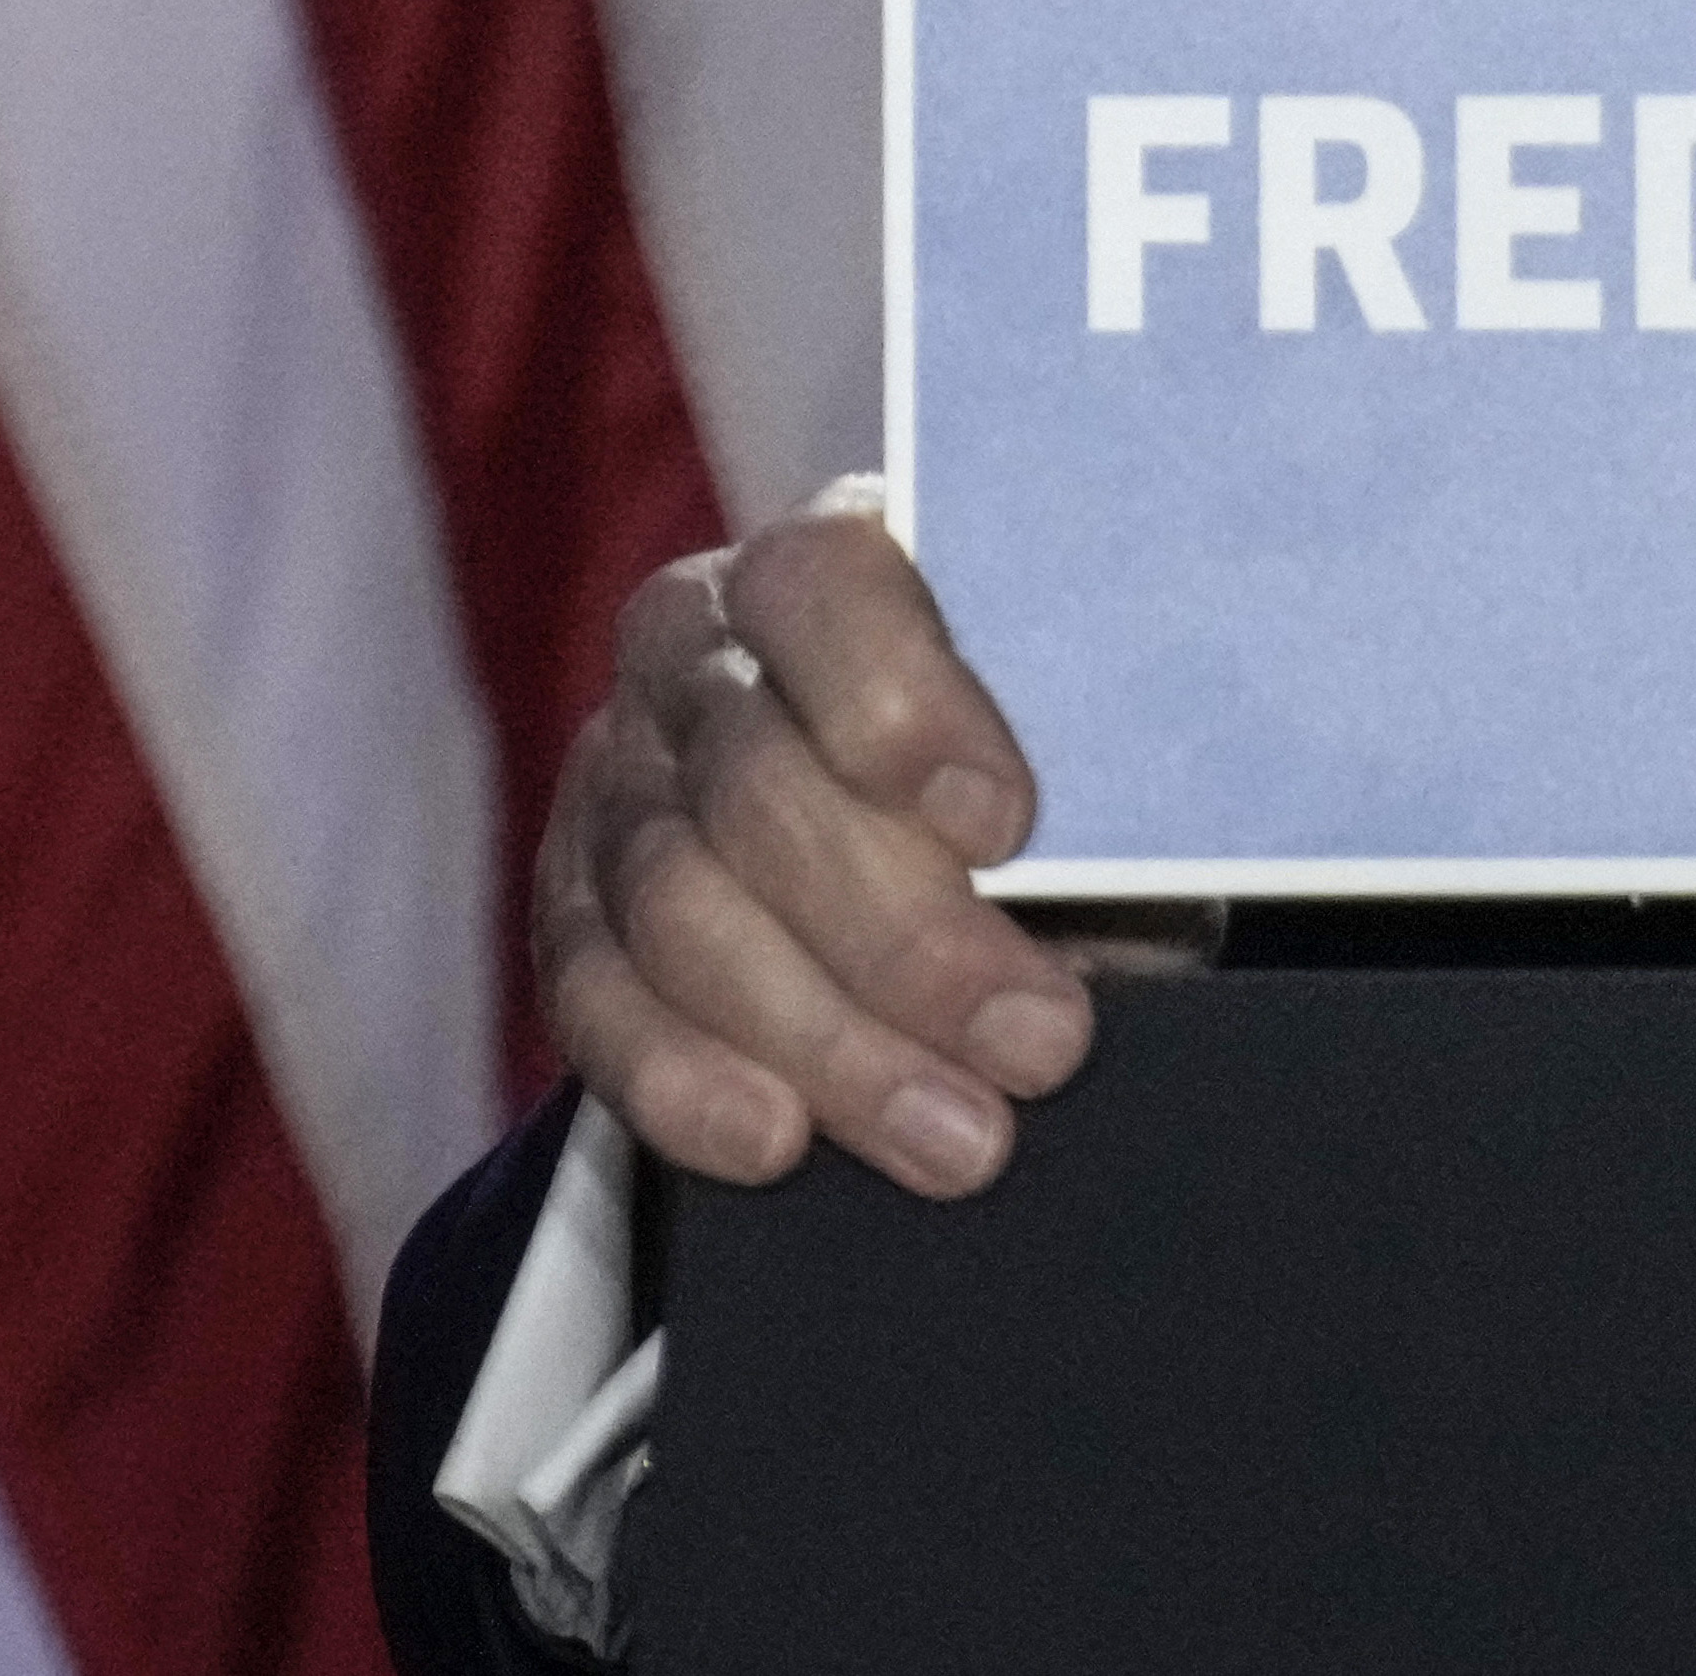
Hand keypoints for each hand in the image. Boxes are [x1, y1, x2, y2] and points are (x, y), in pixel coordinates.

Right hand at [537, 480, 1091, 1196]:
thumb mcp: (1066, 705)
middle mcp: (695, 649)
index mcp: (821, 554)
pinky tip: (776, 1141)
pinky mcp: (569, 898)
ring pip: (682, 910)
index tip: (1010, 823)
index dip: (904, 707)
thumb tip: (1125, 902)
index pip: (828, 595)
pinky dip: (681, 1078)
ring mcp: (616, 773)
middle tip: (1040, 1045)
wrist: (891, 758)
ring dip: (827, 1040)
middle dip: (909, 939)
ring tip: (960, 1136)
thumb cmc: (1022, 717)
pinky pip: (592, 997)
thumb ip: (1083, 775)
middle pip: (762, 789)